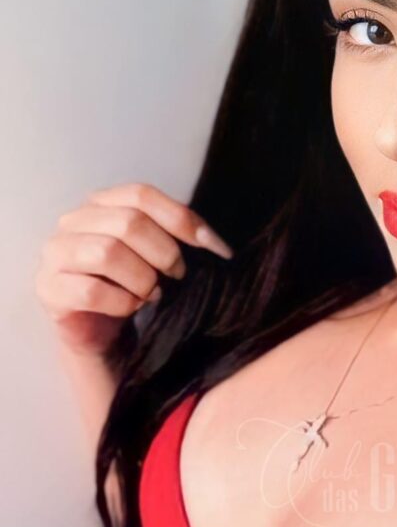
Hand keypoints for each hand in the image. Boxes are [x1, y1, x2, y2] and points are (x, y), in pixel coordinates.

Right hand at [34, 181, 232, 356]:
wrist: (100, 332)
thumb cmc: (130, 286)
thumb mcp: (156, 255)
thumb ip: (179, 237)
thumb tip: (216, 245)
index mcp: (100, 204)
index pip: (142, 195)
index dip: (182, 220)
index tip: (214, 248)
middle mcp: (73, 221)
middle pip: (128, 222)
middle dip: (164, 253)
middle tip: (175, 276)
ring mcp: (56, 253)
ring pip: (107, 253)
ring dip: (141, 279)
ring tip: (150, 294)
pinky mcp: (49, 289)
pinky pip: (91, 292)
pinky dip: (122, 303)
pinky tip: (130, 308)